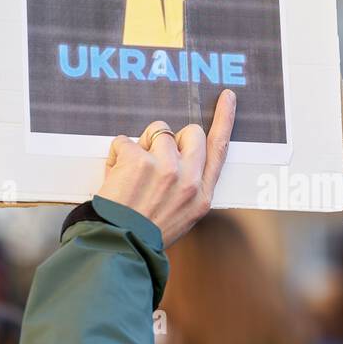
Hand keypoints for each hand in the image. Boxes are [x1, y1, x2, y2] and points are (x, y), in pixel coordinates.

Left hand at [97, 90, 235, 248]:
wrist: (119, 245)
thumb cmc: (146, 233)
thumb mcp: (182, 215)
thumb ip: (188, 184)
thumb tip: (180, 153)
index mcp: (202, 194)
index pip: (219, 148)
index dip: (225, 119)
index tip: (227, 98)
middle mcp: (189, 179)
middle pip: (191, 132)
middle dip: (173, 137)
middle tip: (155, 158)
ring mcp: (166, 168)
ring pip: (158, 131)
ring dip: (142, 146)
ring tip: (132, 175)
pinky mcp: (139, 161)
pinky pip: (125, 141)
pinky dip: (116, 155)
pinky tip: (115, 177)